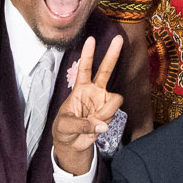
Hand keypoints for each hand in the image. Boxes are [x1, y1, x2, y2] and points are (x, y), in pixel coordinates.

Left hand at [51, 34, 123, 175]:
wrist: (72, 144)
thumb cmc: (64, 129)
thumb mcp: (65, 126)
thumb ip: (81, 125)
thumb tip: (101, 126)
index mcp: (80, 89)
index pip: (84, 68)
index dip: (88, 54)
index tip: (91, 39)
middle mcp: (94, 91)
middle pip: (106, 70)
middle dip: (113, 54)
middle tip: (119, 38)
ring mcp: (103, 102)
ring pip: (115, 99)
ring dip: (106, 112)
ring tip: (94, 121)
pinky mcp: (109, 113)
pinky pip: (113, 115)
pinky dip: (105, 122)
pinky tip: (96, 126)